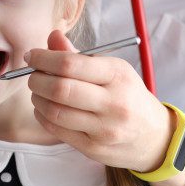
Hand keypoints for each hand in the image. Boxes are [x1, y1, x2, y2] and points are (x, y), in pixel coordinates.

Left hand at [28, 30, 175, 171]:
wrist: (152, 136)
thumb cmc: (127, 96)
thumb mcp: (112, 70)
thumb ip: (80, 56)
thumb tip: (52, 37)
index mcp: (117, 75)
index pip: (71, 63)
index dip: (44, 58)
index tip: (32, 55)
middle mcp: (114, 102)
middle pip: (60, 88)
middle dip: (37, 79)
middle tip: (32, 75)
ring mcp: (104, 128)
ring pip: (55, 111)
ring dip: (37, 98)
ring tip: (38, 91)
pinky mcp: (94, 148)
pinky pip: (58, 130)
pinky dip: (43, 116)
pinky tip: (44, 108)